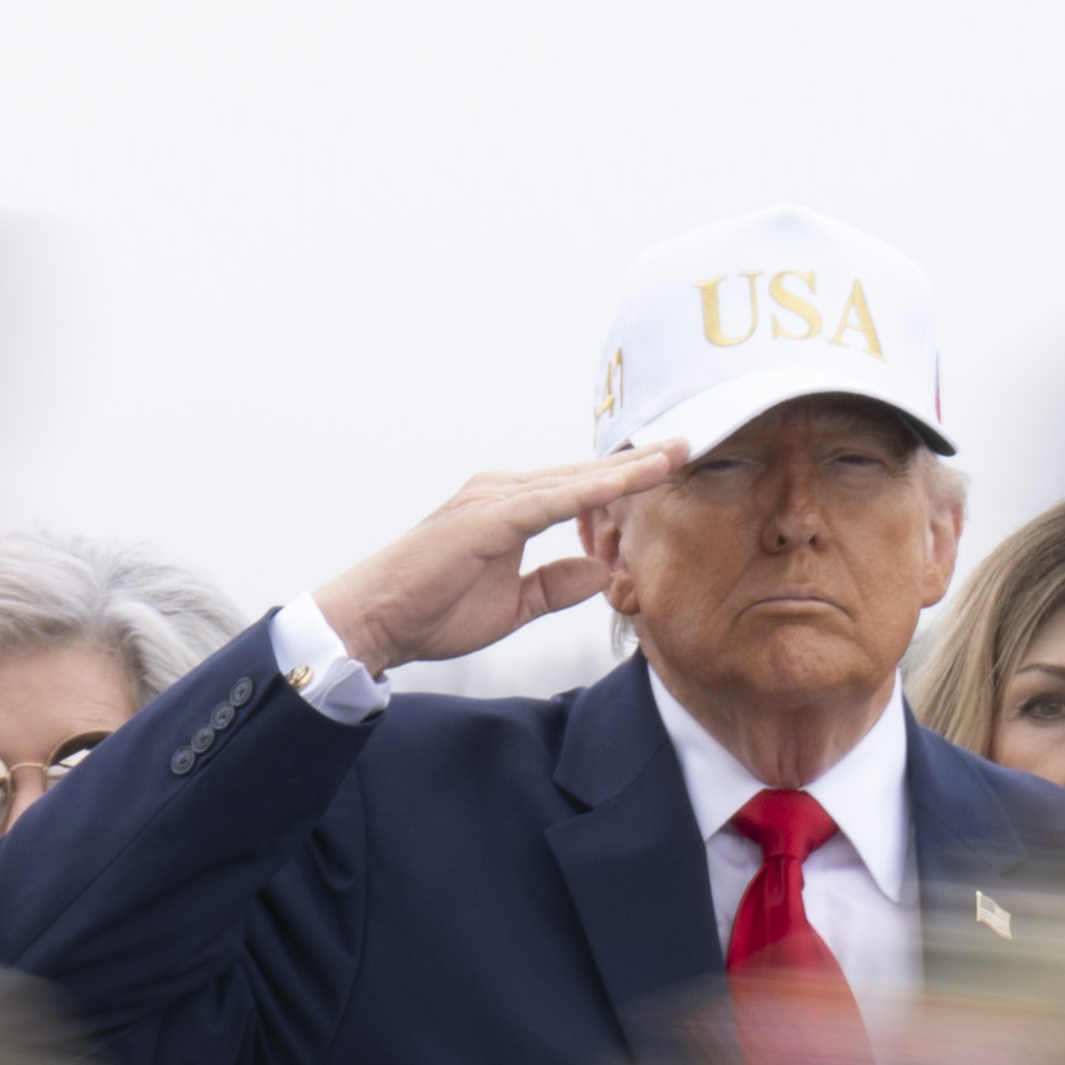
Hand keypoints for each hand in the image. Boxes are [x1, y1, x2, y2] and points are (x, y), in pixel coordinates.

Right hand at [309, 445, 683, 674]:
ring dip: (626, 469)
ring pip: (573, 479)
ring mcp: (492, 499)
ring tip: (675, 454)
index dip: (626, 480)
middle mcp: (502, 492)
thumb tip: (602, 574)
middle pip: (583, 474)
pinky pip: (551, 500)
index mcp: (509, 510)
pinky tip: (628, 483)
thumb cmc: (432, 612)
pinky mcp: (486, 518)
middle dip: (639, 462)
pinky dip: (592, 490)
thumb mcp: (513, 606)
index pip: (579, 491)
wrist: (374, 621)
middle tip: (691, 442)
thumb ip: (556, 586)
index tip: (672, 467)